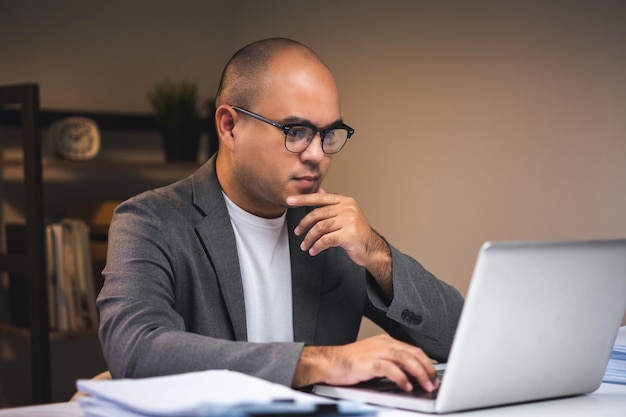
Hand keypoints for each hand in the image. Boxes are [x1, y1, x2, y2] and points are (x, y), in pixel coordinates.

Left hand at [286, 189, 391, 292]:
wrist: (372, 249)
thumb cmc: (356, 233)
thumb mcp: (345, 214)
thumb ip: (331, 204)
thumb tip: (318, 190)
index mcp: (346, 201)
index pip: (320, 198)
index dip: (303, 199)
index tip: (289, 201)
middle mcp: (348, 208)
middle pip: (317, 214)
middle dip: (304, 224)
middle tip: (297, 232)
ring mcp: (349, 221)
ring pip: (319, 228)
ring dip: (309, 238)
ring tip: (305, 246)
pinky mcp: (348, 235)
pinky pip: (325, 240)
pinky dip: (317, 246)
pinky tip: (313, 251)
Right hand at [293, 334, 439, 391]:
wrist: (328, 362)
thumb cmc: (350, 364)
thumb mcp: (374, 360)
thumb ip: (392, 364)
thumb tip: (410, 376)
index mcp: (386, 342)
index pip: (413, 350)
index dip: (426, 362)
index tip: (433, 375)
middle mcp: (383, 344)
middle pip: (413, 353)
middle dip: (427, 369)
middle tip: (433, 382)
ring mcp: (376, 352)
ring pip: (405, 359)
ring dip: (419, 373)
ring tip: (425, 385)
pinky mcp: (368, 362)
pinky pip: (390, 368)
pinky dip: (401, 377)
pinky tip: (407, 386)